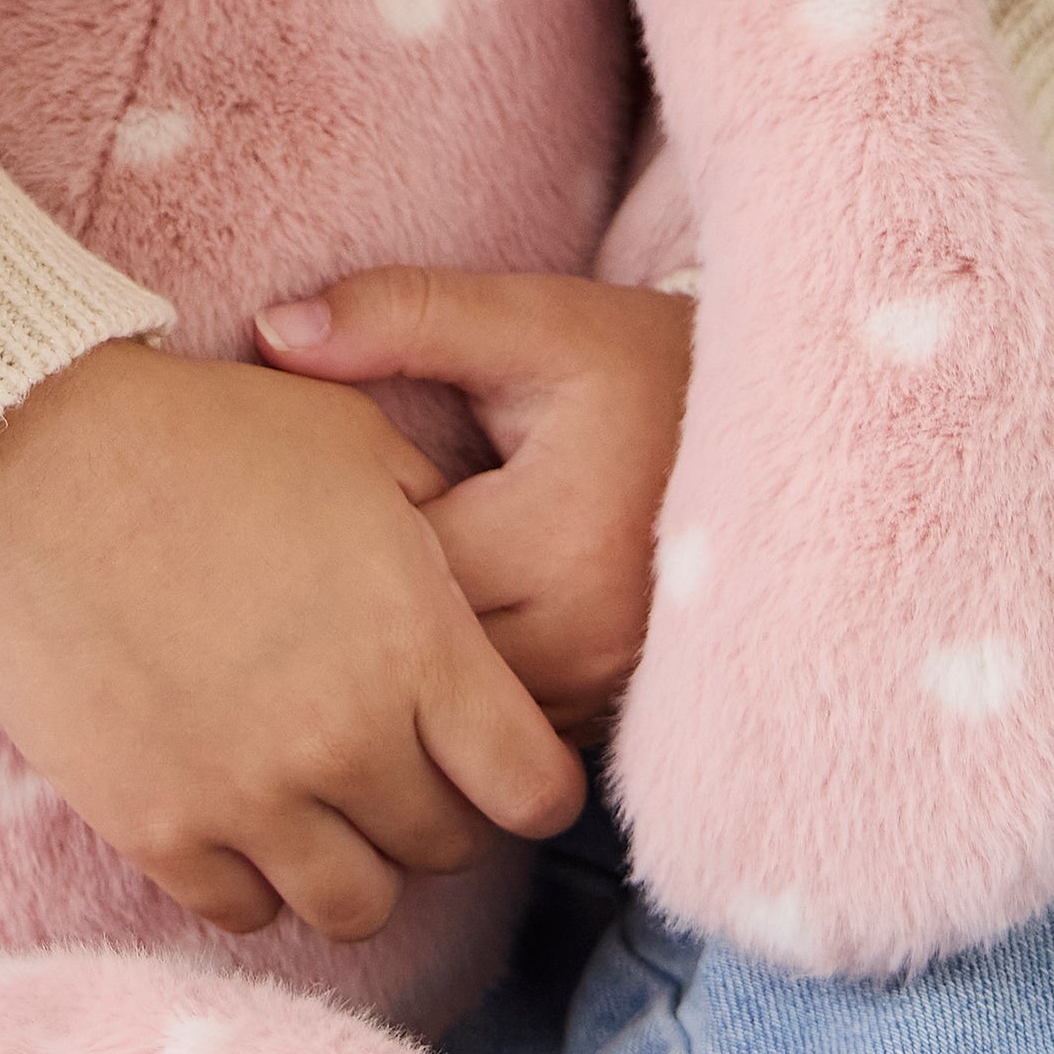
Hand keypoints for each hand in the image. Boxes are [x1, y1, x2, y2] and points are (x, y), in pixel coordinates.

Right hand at [0, 338, 580, 944]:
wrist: (29, 462)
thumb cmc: (201, 434)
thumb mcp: (356, 446)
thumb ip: (441, 530)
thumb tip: (476, 589)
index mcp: (416, 644)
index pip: (535, 791)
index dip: (532, 782)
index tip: (503, 760)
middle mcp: (346, 738)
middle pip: (448, 850)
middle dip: (442, 812)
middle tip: (404, 765)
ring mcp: (248, 796)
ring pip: (356, 908)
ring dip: (357, 864)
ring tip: (329, 809)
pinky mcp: (157, 828)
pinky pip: (244, 913)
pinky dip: (259, 880)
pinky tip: (247, 820)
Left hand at [255, 270, 696, 742]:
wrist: (783, 428)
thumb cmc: (644, 367)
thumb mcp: (533, 319)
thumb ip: (401, 316)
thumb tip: (270, 333)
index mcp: (555, 534)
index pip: (391, 574)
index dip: (330, 543)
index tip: (300, 505)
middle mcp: (585, 633)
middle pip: (413, 664)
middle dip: (353, 624)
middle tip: (291, 576)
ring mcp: (605, 686)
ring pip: (453, 723)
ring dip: (403, 677)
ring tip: (347, 619)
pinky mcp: (616, 715)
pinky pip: (501, 737)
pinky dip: (456, 705)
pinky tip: (420, 654)